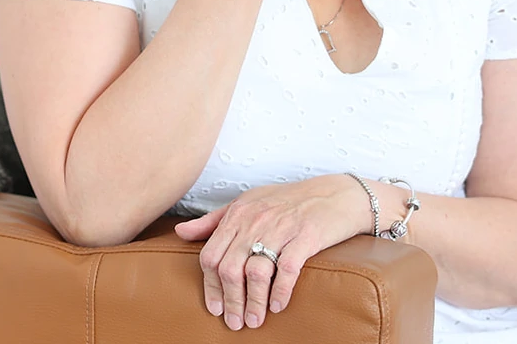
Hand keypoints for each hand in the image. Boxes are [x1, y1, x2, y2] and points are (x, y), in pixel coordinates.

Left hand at [174, 175, 368, 330]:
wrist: (335, 194)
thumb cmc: (289, 201)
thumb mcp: (249, 203)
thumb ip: (214, 220)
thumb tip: (181, 233)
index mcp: (239, 213)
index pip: (211, 255)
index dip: (210, 287)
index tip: (215, 308)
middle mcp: (256, 219)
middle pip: (230, 268)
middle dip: (230, 301)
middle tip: (235, 323)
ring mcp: (281, 227)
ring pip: (256, 272)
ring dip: (253, 302)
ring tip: (255, 319)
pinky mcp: (306, 236)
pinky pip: (287, 269)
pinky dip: (280, 292)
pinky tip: (279, 305)